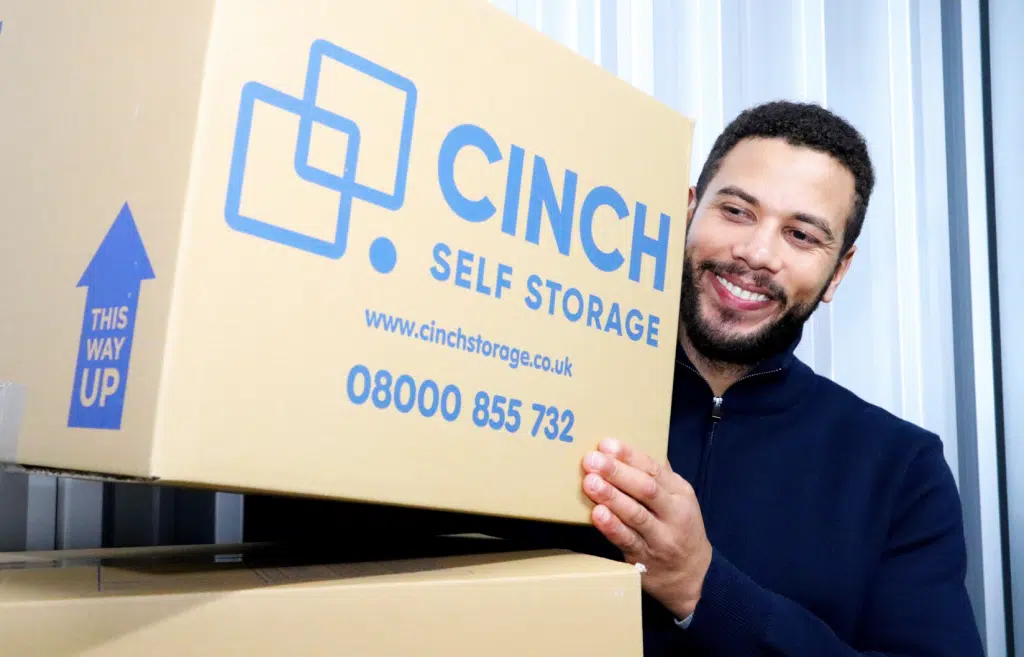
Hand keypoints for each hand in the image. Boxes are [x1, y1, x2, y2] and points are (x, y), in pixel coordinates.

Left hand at [581, 437, 712, 619]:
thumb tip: (634, 446)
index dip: (629, 456)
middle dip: (617, 473)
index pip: (654, 469)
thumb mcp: (679, 499)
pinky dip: (612, 527)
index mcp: (680, 493)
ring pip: (636, 515)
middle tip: (593, 460)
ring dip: (611, 497)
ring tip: (590, 483)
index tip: (607, 444)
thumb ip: (659, 475)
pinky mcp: (645, 559)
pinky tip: (597, 514)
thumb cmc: (680, 528)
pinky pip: (627, 541)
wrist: (693, 576)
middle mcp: (673, 514)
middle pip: (646, 489)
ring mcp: (660, 538)